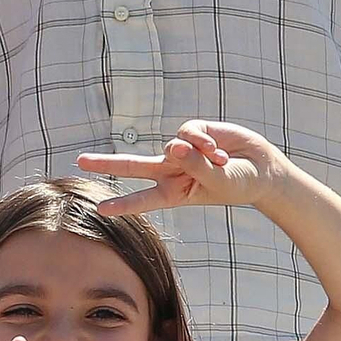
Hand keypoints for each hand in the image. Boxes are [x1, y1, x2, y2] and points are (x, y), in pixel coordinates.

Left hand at [79, 119, 284, 211]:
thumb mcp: (218, 182)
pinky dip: (203, 141)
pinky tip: (219, 149)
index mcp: (175, 192)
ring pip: (171, 146)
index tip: (99, 209)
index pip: (143, 199)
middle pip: (133, 165)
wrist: (261, 169)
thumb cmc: (239, 183)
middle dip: (106, 163)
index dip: (122, 204)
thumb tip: (171, 145)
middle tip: (79, 160)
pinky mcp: (192, 131)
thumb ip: (195, 165)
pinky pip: (188, 132)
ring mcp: (180, 150)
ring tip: (221, 161)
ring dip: (198, 154)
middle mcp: (172, 170)